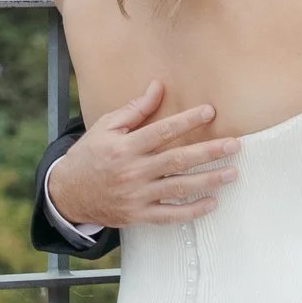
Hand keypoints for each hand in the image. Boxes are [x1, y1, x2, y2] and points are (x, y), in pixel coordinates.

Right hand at [47, 83, 239, 231]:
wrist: (67, 194)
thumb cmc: (89, 156)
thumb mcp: (106, 127)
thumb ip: (134, 109)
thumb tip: (158, 87)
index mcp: (124, 147)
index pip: (161, 132)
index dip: (187, 121)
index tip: (210, 112)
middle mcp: (132, 172)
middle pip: (176, 160)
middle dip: (208, 152)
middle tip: (233, 145)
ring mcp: (136, 196)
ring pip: (178, 188)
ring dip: (208, 181)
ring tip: (232, 172)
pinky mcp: (138, 214)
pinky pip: (169, 215)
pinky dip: (192, 212)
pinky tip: (212, 203)